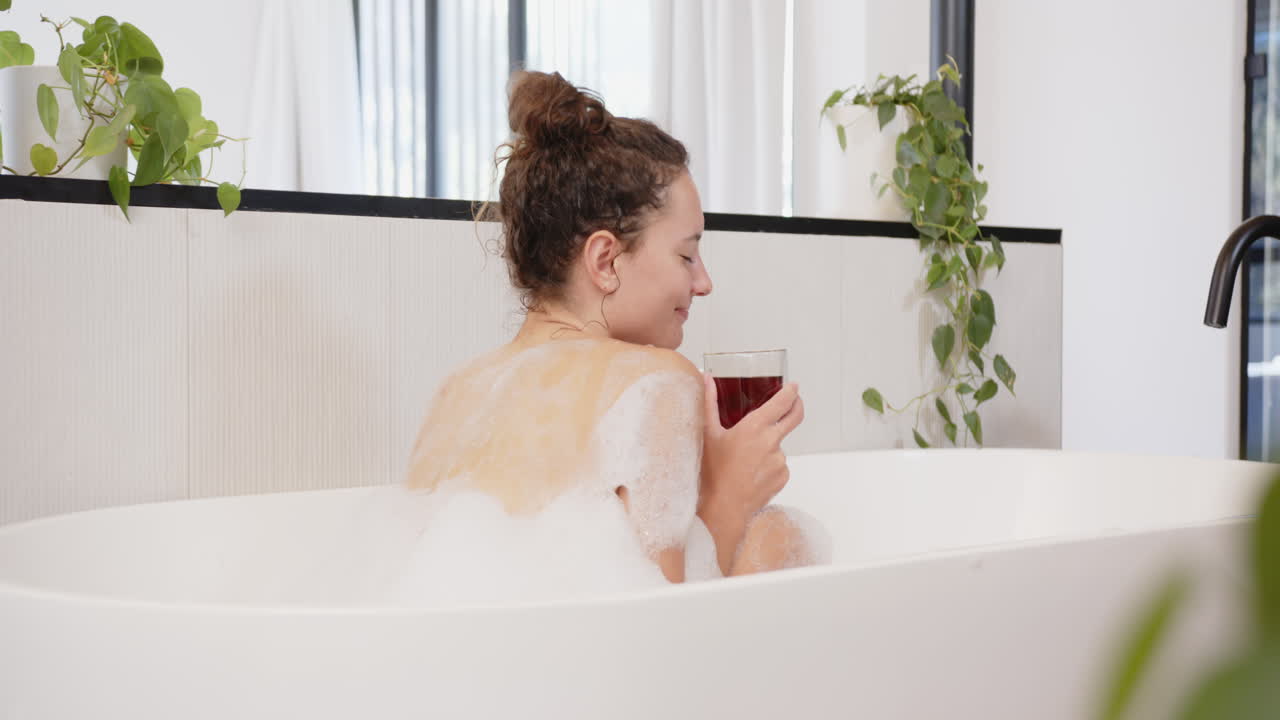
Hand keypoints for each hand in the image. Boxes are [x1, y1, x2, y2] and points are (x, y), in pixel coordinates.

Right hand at [698, 372, 803, 572]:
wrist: (724, 507)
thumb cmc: (713, 471)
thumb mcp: (708, 434)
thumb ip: (709, 403)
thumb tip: (707, 379)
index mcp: (755, 427)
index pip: (782, 402)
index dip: (791, 392)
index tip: (793, 387)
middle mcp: (772, 441)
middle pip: (795, 417)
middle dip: (796, 406)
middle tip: (794, 401)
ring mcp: (780, 460)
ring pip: (778, 445)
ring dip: (769, 446)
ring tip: (745, 460)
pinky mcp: (783, 476)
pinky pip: (779, 464)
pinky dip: (768, 464)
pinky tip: (751, 472)